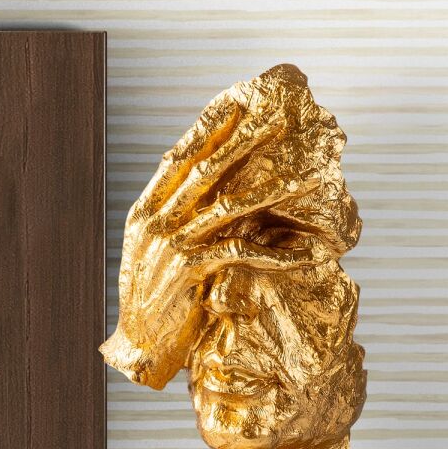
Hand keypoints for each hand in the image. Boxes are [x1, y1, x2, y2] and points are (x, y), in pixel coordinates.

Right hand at [101, 96, 319, 388]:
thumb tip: (212, 197)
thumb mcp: (160, 254)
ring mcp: (171, 244)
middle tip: (281, 117)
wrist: (137, 348)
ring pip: (229, 206)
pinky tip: (303, 255)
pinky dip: (274, 254)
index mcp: (147, 211)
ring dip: (274, 191)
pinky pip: (239, 252)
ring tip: (309, 177)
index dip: (210, 127)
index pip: (180, 157)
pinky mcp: (189, 272)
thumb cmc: (154, 303)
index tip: (238, 101)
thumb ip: (180, 223)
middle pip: (208, 169)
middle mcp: (157, 221)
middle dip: (247, 140)